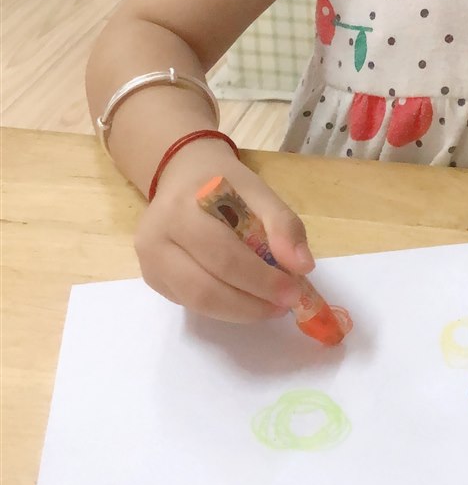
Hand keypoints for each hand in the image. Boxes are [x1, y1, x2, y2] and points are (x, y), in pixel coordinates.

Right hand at [135, 142, 315, 322]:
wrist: (183, 172)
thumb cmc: (223, 182)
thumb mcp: (258, 190)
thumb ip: (283, 224)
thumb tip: (303, 267)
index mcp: (181, 209)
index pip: (223, 255)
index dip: (260, 280)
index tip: (294, 292)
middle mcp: (156, 238)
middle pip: (205, 288)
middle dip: (251, 303)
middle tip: (284, 305)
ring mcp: (148, 262)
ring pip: (196, 303)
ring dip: (239, 312)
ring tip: (269, 306)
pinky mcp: (151, 278)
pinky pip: (190, 302)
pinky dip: (223, 307)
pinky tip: (244, 297)